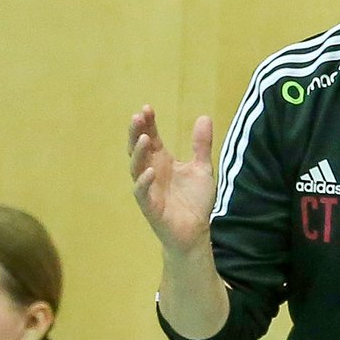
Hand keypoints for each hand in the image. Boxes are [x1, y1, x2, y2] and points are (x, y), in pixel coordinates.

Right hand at [128, 105, 216, 254]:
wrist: (196, 231)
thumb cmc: (194, 201)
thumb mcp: (202, 168)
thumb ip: (201, 145)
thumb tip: (204, 117)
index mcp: (162, 161)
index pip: (151, 138)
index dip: (148, 124)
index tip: (147, 108)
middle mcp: (152, 172)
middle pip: (138, 149)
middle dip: (136, 132)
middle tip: (137, 117)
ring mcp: (149, 188)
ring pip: (136, 167)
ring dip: (138, 153)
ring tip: (142, 138)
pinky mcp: (150, 206)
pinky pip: (142, 192)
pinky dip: (143, 182)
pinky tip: (149, 171)